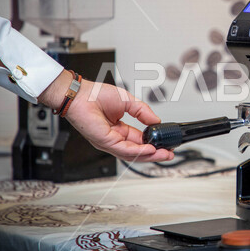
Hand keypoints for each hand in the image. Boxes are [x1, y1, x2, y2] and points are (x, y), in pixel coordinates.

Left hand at [39, 71, 172, 161]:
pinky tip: (150, 150)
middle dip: (155, 154)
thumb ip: (143, 111)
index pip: (139, 140)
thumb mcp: (128, 101)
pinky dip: (139, 151)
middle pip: (137, 151)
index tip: (164, 144)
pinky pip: (125, 150)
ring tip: (163, 154)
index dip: (152, 144)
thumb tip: (156, 120)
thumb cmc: (95, 95)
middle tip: (168, 154)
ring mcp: (109, 142)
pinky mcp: (105, 142)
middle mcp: (114, 137)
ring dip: (150, 155)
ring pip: (132, 154)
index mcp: (119, 129)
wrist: (81, 94)